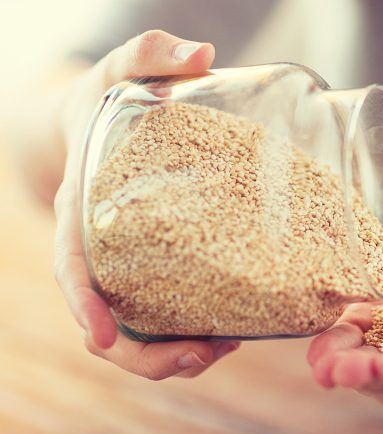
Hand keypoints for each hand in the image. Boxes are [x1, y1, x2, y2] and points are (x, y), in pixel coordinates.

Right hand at [53, 30, 239, 378]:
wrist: (105, 128)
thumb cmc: (110, 104)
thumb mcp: (121, 73)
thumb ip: (149, 55)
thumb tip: (201, 52)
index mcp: (79, 214)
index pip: (71, 268)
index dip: (83, 306)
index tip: (103, 337)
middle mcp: (100, 253)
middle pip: (107, 326)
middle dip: (149, 355)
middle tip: (206, 353)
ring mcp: (127, 269)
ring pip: (140, 336)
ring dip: (179, 356)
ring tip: (230, 345)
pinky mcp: (155, 273)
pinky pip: (165, 319)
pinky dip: (194, 335)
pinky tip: (234, 329)